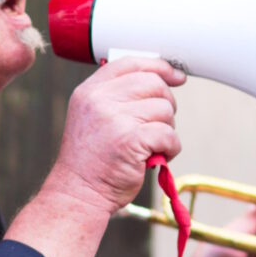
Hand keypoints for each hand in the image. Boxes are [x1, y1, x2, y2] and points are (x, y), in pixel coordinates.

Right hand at [50, 57, 186, 213]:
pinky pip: (168, 134)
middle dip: (166, 103)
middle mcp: (99, 100)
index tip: (176, 76)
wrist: (79, 192)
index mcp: (90, 91)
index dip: (158, 66)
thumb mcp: (93, 117)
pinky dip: (170, 148)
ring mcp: (114, 119)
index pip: (130, 63)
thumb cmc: (92, 160)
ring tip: (151, 145)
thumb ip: (116, 96)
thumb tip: (161, 79)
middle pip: (153, 83)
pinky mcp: (130, 140)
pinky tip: (157, 157)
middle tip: (158, 124)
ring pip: (164, 109)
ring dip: (166, 129)